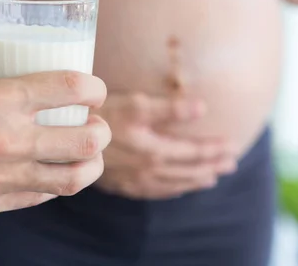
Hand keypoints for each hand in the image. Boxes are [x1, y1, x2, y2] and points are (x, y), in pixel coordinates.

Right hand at [0, 64, 109, 217]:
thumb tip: (18, 67)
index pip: (73, 89)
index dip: (95, 87)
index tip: (94, 90)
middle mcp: (7, 141)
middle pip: (88, 141)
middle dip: (101, 131)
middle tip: (95, 125)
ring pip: (74, 179)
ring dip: (90, 164)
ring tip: (86, 154)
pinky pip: (40, 196)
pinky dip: (55, 183)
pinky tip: (52, 171)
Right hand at [93, 92, 236, 199]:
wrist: (64, 138)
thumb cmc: (101, 115)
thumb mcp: (136, 105)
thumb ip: (170, 109)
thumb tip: (203, 108)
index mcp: (154, 150)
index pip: (193, 152)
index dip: (214, 148)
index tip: (233, 144)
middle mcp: (148, 170)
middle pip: (188, 171)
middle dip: (212, 166)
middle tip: (232, 163)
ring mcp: (135, 181)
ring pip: (174, 184)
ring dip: (196, 180)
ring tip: (212, 178)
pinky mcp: (122, 186)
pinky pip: (156, 192)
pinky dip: (173, 190)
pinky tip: (177, 188)